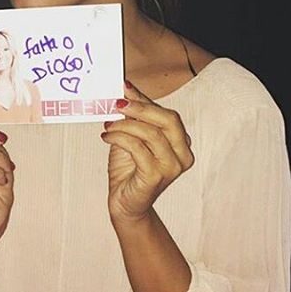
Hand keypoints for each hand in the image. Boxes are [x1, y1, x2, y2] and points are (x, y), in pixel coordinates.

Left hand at [101, 83, 193, 224]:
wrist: (125, 203)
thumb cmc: (129, 169)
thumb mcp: (132, 137)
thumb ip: (134, 117)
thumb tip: (125, 90)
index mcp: (181, 143)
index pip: (167, 114)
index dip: (145, 100)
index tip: (124, 88)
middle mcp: (183, 155)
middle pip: (168, 120)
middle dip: (140, 108)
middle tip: (117, 104)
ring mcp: (172, 167)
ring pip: (151, 134)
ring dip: (125, 125)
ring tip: (108, 125)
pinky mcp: (156, 176)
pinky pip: (138, 148)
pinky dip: (119, 138)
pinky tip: (106, 137)